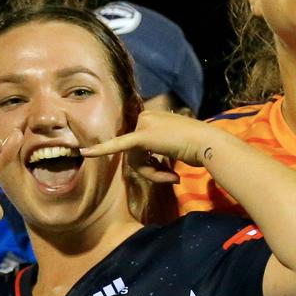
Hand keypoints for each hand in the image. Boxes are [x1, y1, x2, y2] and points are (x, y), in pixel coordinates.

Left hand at [80, 111, 226, 182]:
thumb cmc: (201, 146)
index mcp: (155, 117)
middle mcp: (147, 117)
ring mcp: (143, 125)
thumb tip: (156, 158)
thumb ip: (164, 148)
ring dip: (153, 173)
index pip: (142, 143)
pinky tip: (86, 153)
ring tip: (172, 176)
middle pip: (136, 152)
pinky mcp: (141, 136)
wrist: (209, 144)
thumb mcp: (179, 145)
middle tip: (171, 178)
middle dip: (151, 170)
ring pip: (135, 158)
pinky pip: (118, 146)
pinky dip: (101, 150)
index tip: (165, 171)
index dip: (152, 162)